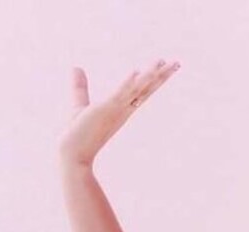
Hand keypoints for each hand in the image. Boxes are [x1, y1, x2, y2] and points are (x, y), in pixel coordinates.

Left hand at [60, 60, 180, 167]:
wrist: (71, 153)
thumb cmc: (76, 133)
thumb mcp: (79, 103)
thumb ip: (80, 86)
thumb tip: (76, 67)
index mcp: (119, 107)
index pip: (141, 90)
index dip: (154, 78)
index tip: (166, 66)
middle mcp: (122, 108)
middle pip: (145, 89)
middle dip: (161, 76)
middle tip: (177, 63)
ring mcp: (115, 109)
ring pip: (136, 89)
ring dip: (149, 75)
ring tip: (161, 61)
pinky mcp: (105, 109)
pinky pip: (119, 94)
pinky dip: (127, 83)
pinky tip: (136, 72)